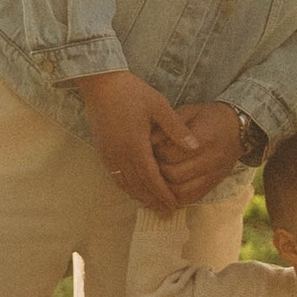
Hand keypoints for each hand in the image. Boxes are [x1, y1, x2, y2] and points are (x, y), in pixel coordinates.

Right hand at [79, 69, 197, 211]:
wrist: (100, 83)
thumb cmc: (131, 92)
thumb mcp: (158, 106)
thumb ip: (176, 129)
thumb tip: (195, 146)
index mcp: (136, 146)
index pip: (152, 178)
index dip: (163, 194)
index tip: (173, 205)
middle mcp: (121, 155)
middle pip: (138, 186)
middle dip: (152, 201)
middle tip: (165, 213)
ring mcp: (109, 154)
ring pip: (125, 184)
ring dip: (139, 196)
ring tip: (152, 205)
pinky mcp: (102, 150)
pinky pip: (115, 176)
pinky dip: (126, 186)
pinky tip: (133, 189)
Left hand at [152, 99, 248, 206]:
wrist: (238, 129)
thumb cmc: (210, 117)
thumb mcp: (189, 112)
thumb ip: (169, 125)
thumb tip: (148, 140)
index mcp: (204, 138)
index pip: (171, 154)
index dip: (156, 152)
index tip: (150, 147)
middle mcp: (211, 160)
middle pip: (174, 174)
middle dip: (158, 170)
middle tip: (151, 162)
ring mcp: (213, 176)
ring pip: (181, 192)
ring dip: (164, 186)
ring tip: (158, 174)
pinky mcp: (213, 185)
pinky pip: (190, 199)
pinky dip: (175, 196)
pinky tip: (168, 186)